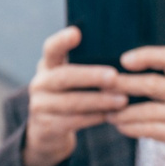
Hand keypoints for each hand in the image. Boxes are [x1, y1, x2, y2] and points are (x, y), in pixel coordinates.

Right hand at [21, 27, 127, 165]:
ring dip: (99, 101)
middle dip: (91, 76)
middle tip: (114, 76)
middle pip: (63, 77)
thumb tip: (124, 55)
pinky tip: (110, 115)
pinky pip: (73, 121)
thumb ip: (86, 66)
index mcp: (48, 65)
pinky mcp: (46, 127)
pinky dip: (94, 118)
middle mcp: (40, 83)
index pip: (51, 48)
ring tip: (122, 100)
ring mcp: (40, 106)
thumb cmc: (71, 97)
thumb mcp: (72, 79)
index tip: (76, 33)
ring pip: (71, 102)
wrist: (47, 132)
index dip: (62, 41)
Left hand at [112, 45, 164, 165]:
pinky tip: (121, 127)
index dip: (146, 55)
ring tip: (107, 113)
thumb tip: (129, 72)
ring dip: (123, 112)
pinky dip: (132, 128)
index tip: (123, 60)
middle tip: (101, 86)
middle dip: (123, 85)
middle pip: (153, 84)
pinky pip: (152, 130)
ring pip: (148, 110)